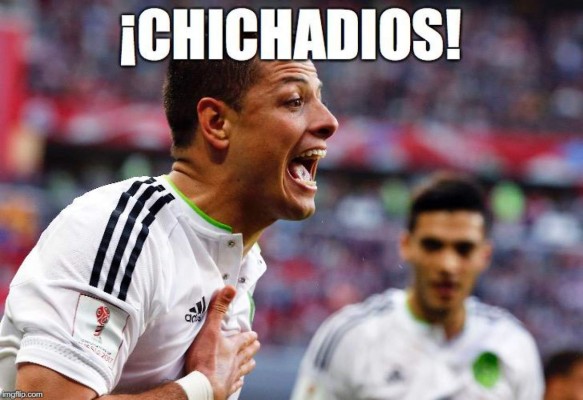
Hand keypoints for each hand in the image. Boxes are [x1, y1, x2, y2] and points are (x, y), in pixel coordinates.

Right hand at [184, 285, 259, 399]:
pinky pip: (235, 384)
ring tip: (252, 362)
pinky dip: (238, 382)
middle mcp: (235, 361)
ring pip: (244, 368)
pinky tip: (240, 382)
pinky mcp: (226, 388)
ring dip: (248, 364)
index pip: (244, 339)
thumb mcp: (209, 329)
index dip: (249, 335)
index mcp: (232, 347)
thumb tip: (230, 288)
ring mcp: (232, 376)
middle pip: (247, 353)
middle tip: (257, 345)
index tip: (254, 334)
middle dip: (252, 348)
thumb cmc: (204, 358)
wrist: (203, 386)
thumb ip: (218, 309)